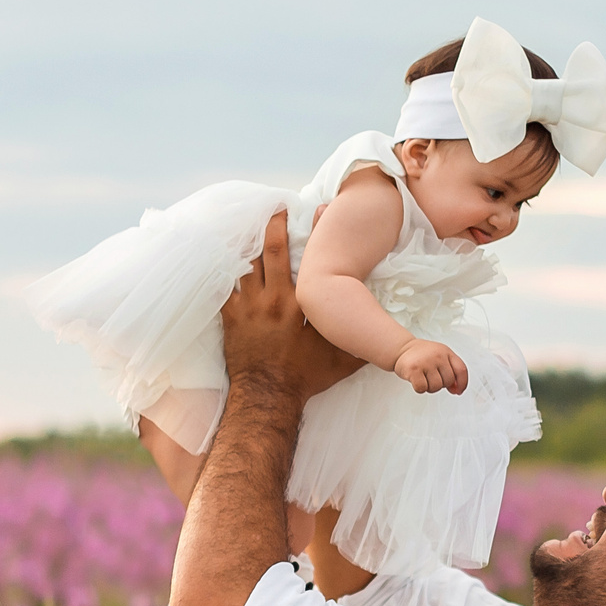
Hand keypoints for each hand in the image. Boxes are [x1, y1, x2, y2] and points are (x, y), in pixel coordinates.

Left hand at [221, 212, 361, 400]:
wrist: (269, 396)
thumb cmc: (305, 378)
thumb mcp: (340, 360)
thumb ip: (360, 342)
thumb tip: (384, 332)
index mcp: (299, 302)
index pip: (306, 258)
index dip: (311, 232)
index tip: (316, 210)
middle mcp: (272, 298)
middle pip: (268, 251)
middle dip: (272, 226)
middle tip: (276, 209)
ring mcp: (248, 307)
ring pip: (245, 265)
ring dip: (248, 245)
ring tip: (249, 227)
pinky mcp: (231, 319)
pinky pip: (222, 287)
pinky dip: (222, 271)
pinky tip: (221, 257)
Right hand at [391, 339, 468, 394]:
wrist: (402, 349)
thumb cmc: (422, 355)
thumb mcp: (440, 356)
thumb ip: (450, 370)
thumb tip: (456, 389)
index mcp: (446, 352)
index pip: (461, 370)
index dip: (462, 383)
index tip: (458, 391)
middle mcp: (438, 356)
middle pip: (448, 381)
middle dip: (441, 384)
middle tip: (431, 378)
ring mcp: (426, 362)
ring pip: (436, 387)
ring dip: (429, 387)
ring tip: (423, 378)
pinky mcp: (414, 369)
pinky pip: (422, 388)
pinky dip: (419, 388)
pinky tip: (416, 380)